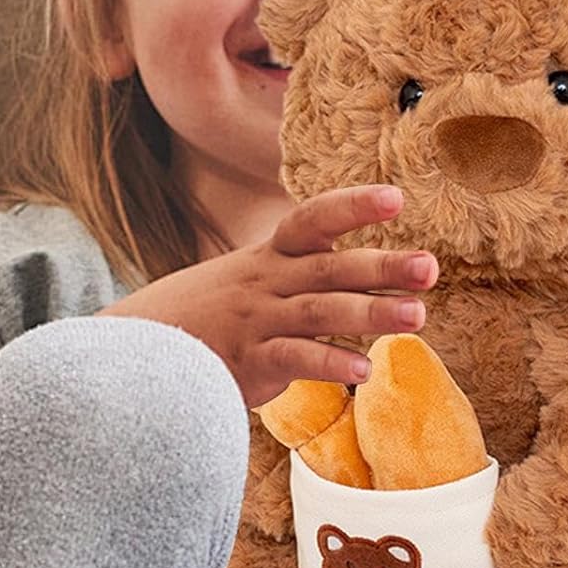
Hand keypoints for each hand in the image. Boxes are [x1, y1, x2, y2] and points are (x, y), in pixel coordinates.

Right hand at [99, 185, 437, 408]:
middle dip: (382, 265)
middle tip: (429, 267)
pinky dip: (330, 362)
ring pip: (321, 310)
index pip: (312, 220)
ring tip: (417, 315)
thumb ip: (302, 275)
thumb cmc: (211, 317)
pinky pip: (294, 358)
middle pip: (331, 267)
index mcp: (270, 257)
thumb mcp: (251, 281)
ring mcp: (258, 320)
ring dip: (371, 312)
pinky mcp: (249, 362)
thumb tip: (366, 276)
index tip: (396, 198)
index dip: (352, 206)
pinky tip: (363, 369)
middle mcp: (267, 282)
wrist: (138, 351)